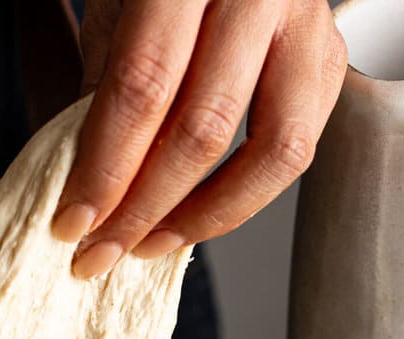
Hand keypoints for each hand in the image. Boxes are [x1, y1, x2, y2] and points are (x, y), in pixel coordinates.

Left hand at [53, 0, 346, 277]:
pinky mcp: (329, 57)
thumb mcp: (116, 8)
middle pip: (205, 126)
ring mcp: (307, 21)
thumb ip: (107, 86)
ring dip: (204, 215)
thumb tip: (88, 186)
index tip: (74, 222)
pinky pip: (296, 149)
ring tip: (151, 244)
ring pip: (272, 150)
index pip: (145, 86)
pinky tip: (196, 214)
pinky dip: (243, 196)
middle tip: (103, 249)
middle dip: (145, 206)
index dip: (106, 168)